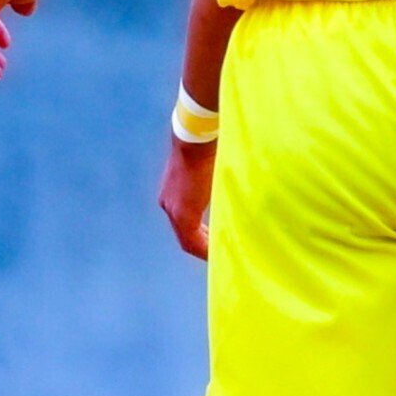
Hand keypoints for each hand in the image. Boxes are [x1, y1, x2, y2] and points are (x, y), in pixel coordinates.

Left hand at [156, 127, 211, 258]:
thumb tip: (227, 193)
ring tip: (219, 255)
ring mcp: (172, 210)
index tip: (216, 240)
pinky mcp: (181, 213)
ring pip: (186, 240)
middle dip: (203, 245)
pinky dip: (203, 248)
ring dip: (203, 249)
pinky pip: (190, 240)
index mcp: (173, 195)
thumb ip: (211, 188)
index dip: (201, 236)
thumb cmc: (207, 149)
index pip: (185, 223)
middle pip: (184, 235)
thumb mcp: (208, 172)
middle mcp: (168, 205)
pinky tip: (216, 251)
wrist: (196, 139)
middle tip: (218, 253)